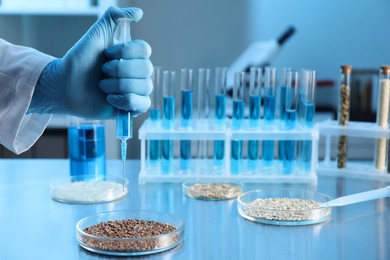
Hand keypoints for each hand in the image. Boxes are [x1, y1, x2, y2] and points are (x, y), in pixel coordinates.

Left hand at [29, 6, 152, 118]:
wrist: (65, 85)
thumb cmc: (79, 60)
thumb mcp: (96, 34)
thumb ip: (113, 17)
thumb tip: (139, 13)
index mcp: (132, 55)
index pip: (145, 50)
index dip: (125, 52)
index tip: (106, 54)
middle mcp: (137, 72)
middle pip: (146, 69)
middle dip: (119, 70)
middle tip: (102, 72)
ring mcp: (136, 90)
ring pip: (144, 87)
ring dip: (118, 86)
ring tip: (102, 87)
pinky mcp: (132, 108)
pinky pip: (142, 104)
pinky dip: (125, 101)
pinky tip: (110, 99)